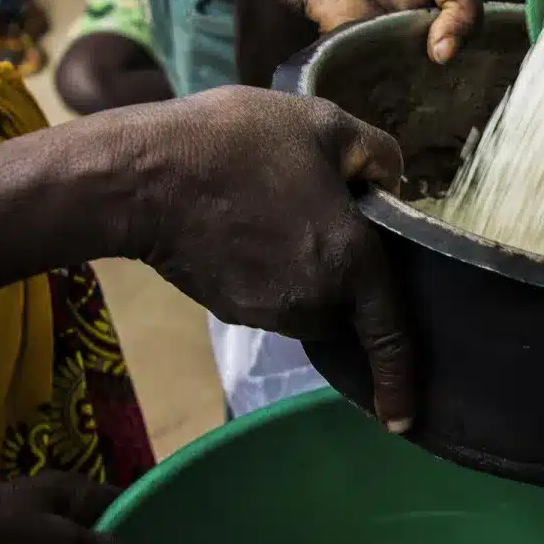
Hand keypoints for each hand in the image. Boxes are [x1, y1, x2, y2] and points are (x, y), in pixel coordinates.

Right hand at [130, 86, 416, 430]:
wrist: (141, 179)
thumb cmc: (237, 143)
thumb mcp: (322, 123)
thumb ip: (375, 154)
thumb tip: (390, 182)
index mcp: (351, 263)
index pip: (390, 332)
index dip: (400, 378)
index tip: (402, 420)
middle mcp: (314, 302)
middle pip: (349, 308)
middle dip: (350, 281)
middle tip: (332, 222)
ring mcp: (268, 312)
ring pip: (310, 303)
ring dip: (309, 273)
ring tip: (282, 213)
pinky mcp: (231, 308)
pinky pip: (271, 296)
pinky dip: (272, 272)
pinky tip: (251, 226)